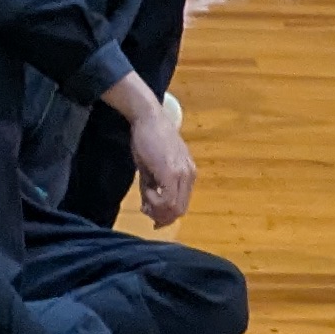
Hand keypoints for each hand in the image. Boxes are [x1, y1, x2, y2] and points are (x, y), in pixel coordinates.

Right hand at [127, 100, 195, 226]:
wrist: (148, 117)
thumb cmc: (148, 138)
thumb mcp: (151, 168)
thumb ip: (152, 188)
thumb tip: (148, 208)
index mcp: (188, 173)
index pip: (182, 204)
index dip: (166, 214)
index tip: (150, 212)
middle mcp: (189, 175)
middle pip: (180, 210)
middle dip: (161, 216)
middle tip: (145, 210)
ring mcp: (183, 174)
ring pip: (175, 208)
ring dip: (157, 209)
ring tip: (144, 199)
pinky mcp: (172, 173)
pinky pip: (167, 200)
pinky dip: (154, 202)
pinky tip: (146, 192)